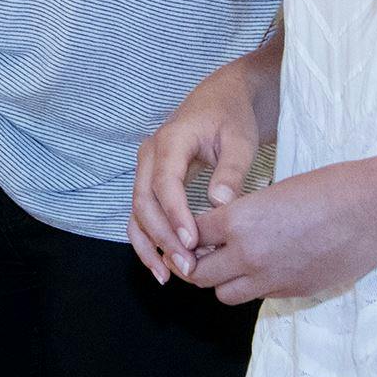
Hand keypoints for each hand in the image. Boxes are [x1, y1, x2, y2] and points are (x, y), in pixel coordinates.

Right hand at [132, 62, 267, 284]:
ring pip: (137, 212)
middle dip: (163, 237)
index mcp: (170, 141)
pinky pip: (140, 216)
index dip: (175, 214)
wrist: (221, 101)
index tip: (192, 241)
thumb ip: (230, 171)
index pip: (164, 183)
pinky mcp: (151, 185)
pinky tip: (161, 267)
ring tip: (169, 275)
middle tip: (188, 266)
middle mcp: (149, 156)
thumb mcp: (239, 140)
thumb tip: (220, 205)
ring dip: (151, 244)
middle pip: (145, 202)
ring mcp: (145, 171)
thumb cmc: (231, 118)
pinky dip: (147, 242)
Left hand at [183, 163, 376, 304]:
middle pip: (198, 273)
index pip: (190, 236)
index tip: (192, 232)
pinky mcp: (292, 292)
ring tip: (231, 264)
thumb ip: (240, 216)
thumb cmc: (325, 190)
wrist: (372, 211)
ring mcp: (270, 278)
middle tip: (200, 254)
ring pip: (224, 293)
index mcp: (239, 221)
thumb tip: (220, 230)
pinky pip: (257, 296)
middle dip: (194, 264)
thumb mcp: (270, 193)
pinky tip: (263, 268)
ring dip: (222, 280)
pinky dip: (252, 286)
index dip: (188, 235)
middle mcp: (248, 254)